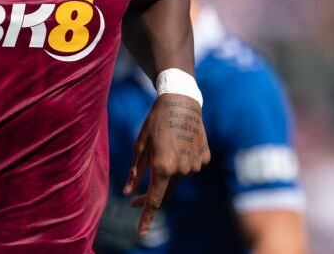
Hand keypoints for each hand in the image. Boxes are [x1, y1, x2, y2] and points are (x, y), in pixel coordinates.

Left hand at [123, 93, 209, 235]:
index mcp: (163, 166)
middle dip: (152, 193)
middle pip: (165, 189)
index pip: (154, 199)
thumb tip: (127, 192)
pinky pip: (190, 166)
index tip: (142, 231)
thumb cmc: (155, 122)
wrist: (181, 101)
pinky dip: (182, 161)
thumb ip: (135, 172)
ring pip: (178, 178)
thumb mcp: (140, 145)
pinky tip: (178, 145)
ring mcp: (196, 164)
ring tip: (164, 147)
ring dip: (168, 172)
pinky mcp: (205, 157)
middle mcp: (182, 169)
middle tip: (136, 198)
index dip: (146, 216)